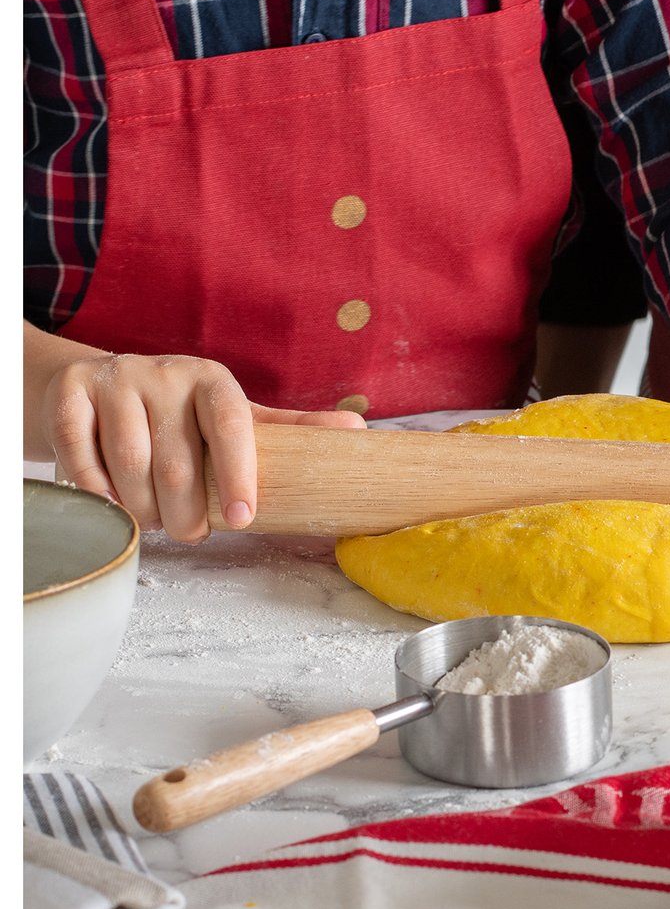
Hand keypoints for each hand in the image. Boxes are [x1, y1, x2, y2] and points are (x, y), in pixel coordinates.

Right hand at [38, 352, 364, 541]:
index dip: (239, 475)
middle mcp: (167, 374)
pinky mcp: (71, 391)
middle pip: (179, 461)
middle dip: (186, 513)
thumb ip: (292, 428)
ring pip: (129, 463)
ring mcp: (117, 379)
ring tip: (154, 520)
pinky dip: (95, 489)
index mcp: (214, 382)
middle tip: (190, 534)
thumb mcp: (235, 418)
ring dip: (142, 507)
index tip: (243, 519)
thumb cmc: (179, 415)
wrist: (95, 387)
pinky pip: (80, 453)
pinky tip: (109, 502)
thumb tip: (359, 431)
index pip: (233, 427)